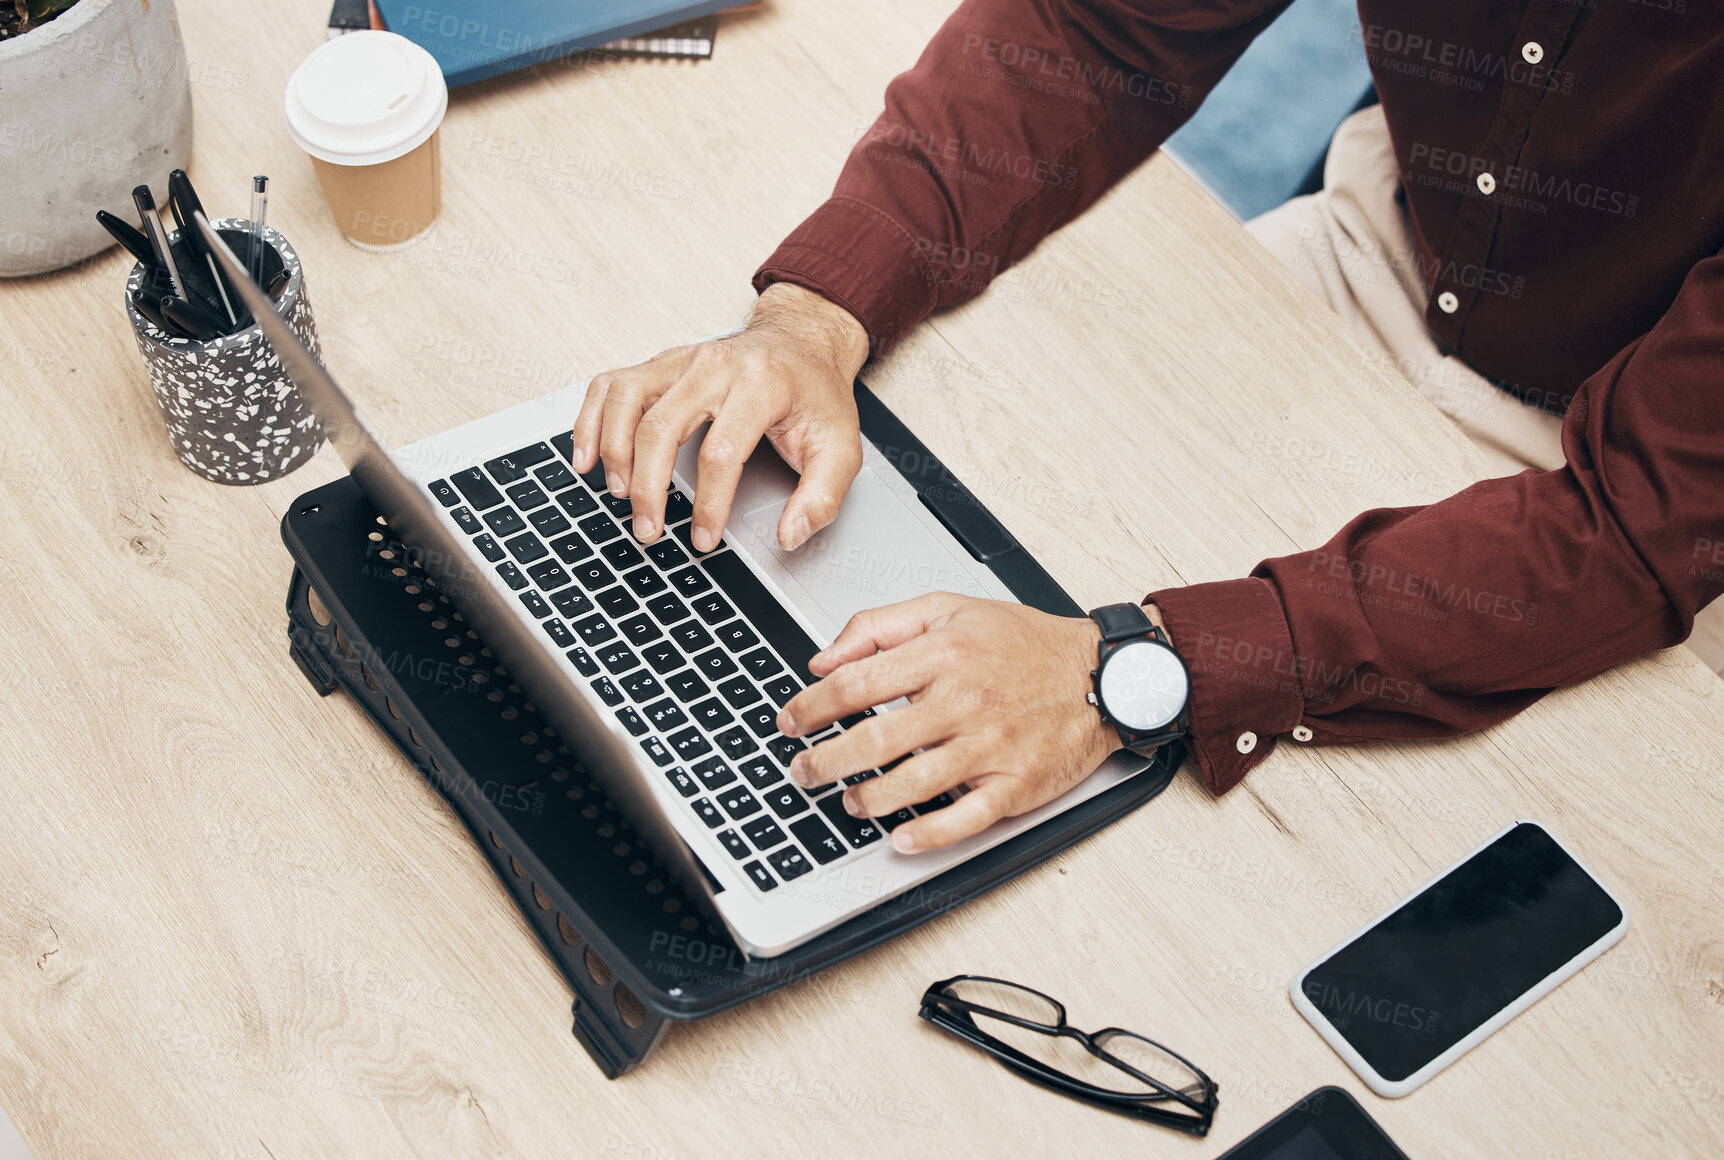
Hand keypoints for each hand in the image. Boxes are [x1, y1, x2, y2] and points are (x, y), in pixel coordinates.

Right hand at [570, 282, 870, 551]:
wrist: (801, 343)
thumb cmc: (815, 395)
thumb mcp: (842, 447)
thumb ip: (822, 497)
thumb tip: (790, 536)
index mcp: (761, 384)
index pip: (721, 452)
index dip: (708, 504)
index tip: (704, 537)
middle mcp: (714, 365)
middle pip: (662, 427)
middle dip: (649, 488)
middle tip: (649, 529)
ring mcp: (681, 360)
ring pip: (626, 401)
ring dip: (613, 453)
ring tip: (620, 496)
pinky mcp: (659, 363)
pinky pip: (610, 386)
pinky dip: (590, 421)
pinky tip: (587, 456)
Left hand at [776, 593, 1128, 853]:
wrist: (1104, 674)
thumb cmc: (1027, 643)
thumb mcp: (950, 610)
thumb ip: (881, 626)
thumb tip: (825, 657)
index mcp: (944, 655)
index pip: (857, 684)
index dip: (812, 707)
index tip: (791, 721)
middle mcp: (965, 701)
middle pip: (875, 740)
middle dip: (825, 761)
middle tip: (802, 772)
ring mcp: (991, 747)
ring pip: (913, 783)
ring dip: (868, 799)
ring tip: (848, 801)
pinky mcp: (1017, 783)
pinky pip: (966, 817)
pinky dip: (928, 833)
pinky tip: (901, 838)